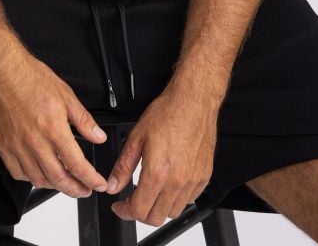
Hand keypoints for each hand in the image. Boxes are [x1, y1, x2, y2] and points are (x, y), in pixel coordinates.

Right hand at [0, 46, 109, 198]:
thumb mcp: (65, 94)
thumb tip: (98, 136)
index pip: (77, 164)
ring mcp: (17, 146)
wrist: (1, 70)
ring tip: (65, 182)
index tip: (98, 183)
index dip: (91, 179)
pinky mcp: (3, 147)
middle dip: (76, 189)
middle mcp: (35, 142)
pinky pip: (18, 173)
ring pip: (38, 179)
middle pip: (59, 179)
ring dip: (55, 185)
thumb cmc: (30, 78)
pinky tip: (39, 173)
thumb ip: (83, 120)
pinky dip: (31, 178)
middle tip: (84, 189)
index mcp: (53, 128)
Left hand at [105, 82, 218, 225]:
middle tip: (133, 199)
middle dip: (140, 213)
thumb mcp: (136, 137)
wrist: (193, 101)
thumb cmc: (167, 113)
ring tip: (151, 190)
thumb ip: (123, 166)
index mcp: (158, 172)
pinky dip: (177, 198)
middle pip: (156, 217)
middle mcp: (177, 181)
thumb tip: (113, 186)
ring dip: (159, 207)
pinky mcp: (204, 176)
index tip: (120, 205)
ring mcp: (193, 181)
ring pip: (173, 211)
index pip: (139, 210)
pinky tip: (169, 183)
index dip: (125, 211)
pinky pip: (189, 200)